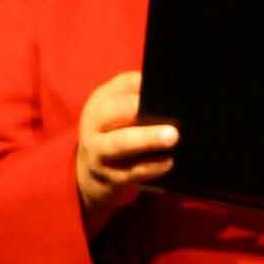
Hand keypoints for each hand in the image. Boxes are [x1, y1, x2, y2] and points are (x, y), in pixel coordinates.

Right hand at [76, 71, 177, 220]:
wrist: (91, 173)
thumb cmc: (116, 133)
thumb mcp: (118, 111)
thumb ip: (137, 96)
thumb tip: (168, 92)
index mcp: (100, 102)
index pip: (121, 85)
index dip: (141, 86)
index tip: (163, 87)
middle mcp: (94, 125)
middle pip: (114, 112)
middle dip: (138, 109)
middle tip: (164, 109)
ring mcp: (99, 153)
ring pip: (119, 144)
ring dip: (147, 140)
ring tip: (172, 137)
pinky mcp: (109, 178)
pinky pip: (131, 173)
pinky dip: (151, 167)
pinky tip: (169, 162)